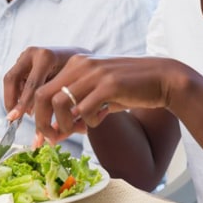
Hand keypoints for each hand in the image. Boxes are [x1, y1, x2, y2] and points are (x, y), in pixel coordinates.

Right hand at [3, 46, 89, 119]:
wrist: (79, 58)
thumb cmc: (78, 77)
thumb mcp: (68, 91)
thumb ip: (54, 110)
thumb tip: (41, 139)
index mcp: (47, 57)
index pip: (31, 85)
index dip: (23, 104)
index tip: (16, 119)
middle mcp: (34, 52)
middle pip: (12, 78)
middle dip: (11, 100)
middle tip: (12, 118)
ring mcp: (26, 54)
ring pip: (10, 79)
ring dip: (14, 97)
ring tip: (22, 113)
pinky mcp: (23, 59)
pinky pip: (14, 79)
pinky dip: (17, 93)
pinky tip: (26, 105)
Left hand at [32, 54, 180, 143]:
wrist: (162, 78)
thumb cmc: (129, 89)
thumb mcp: (98, 95)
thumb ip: (76, 109)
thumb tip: (56, 132)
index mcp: (76, 64)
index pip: (42, 89)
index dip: (40, 115)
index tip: (50, 133)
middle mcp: (81, 65)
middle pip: (43, 96)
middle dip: (44, 123)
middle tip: (55, 138)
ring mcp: (94, 73)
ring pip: (60, 103)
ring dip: (66, 124)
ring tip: (82, 128)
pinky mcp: (109, 85)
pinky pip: (85, 110)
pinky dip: (89, 122)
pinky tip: (102, 118)